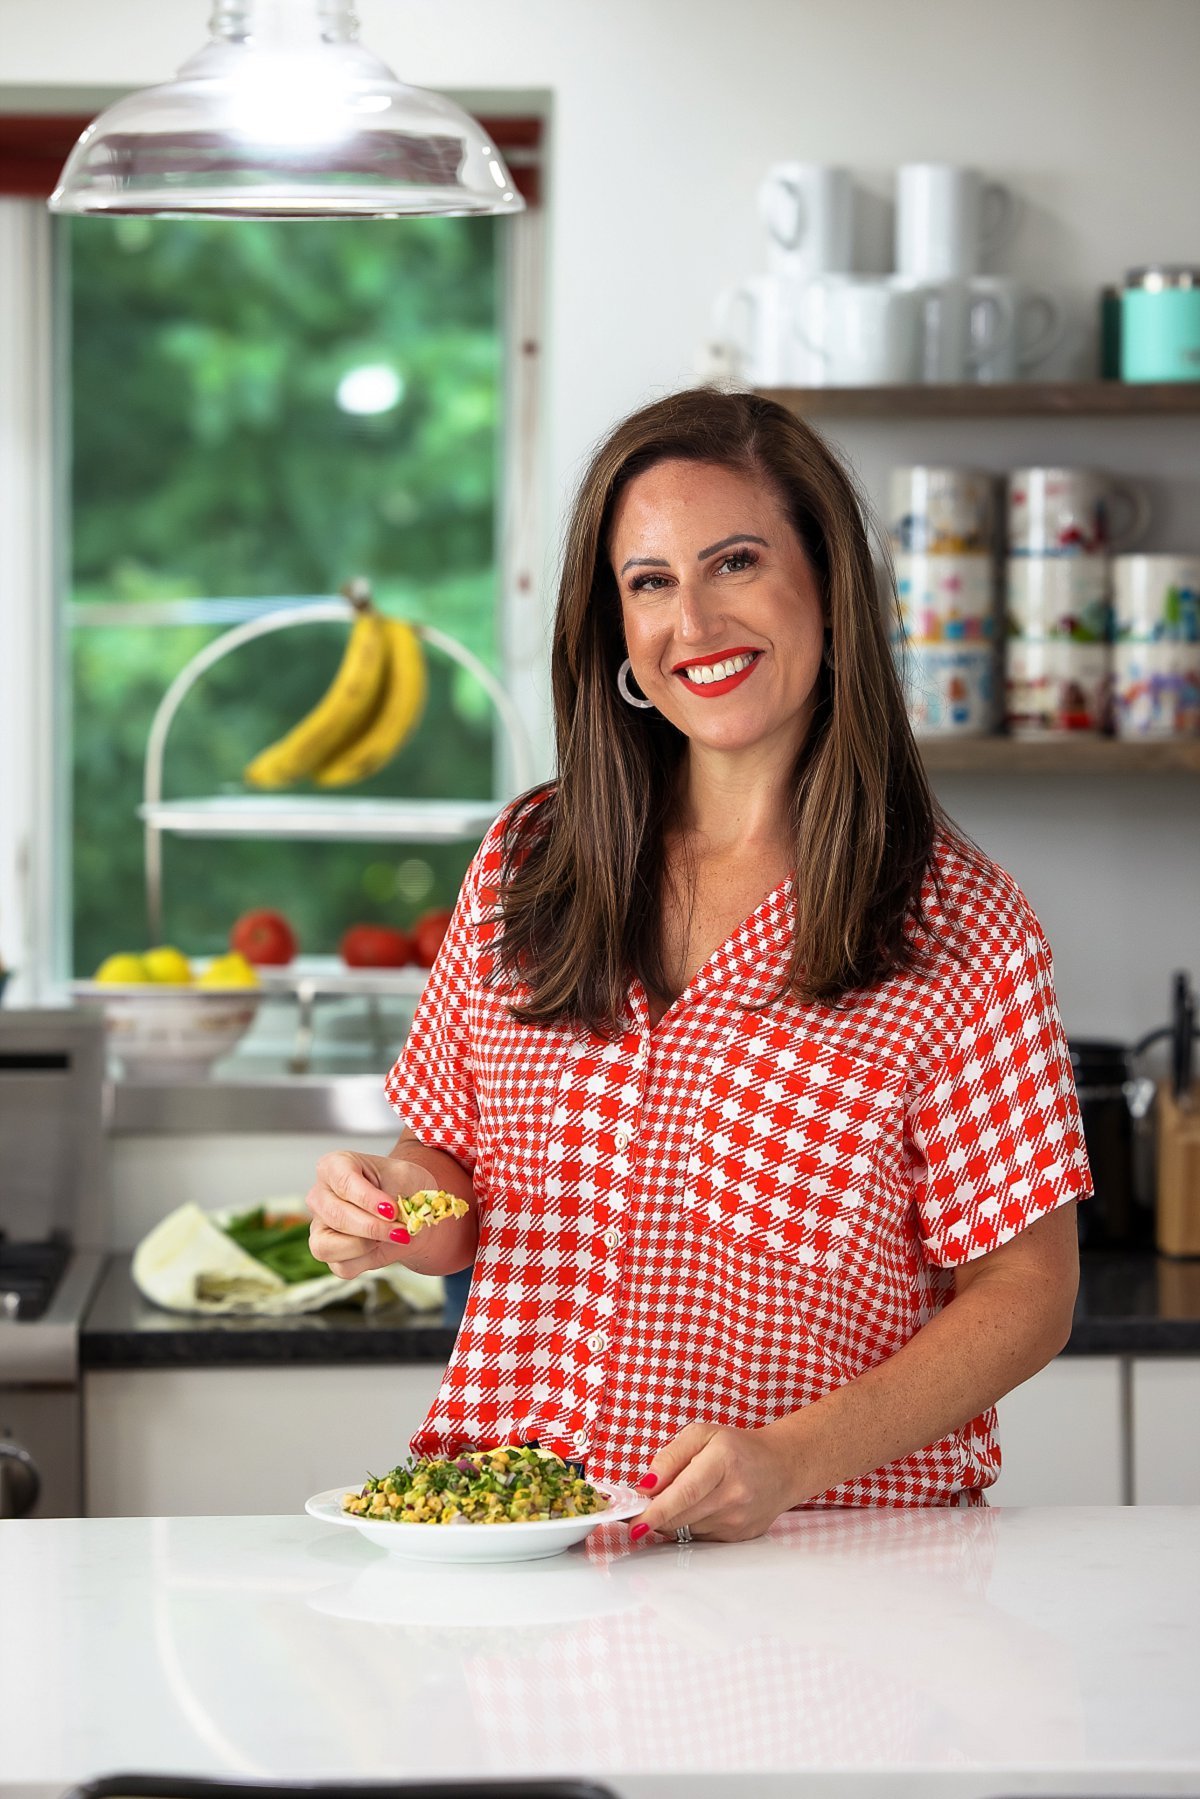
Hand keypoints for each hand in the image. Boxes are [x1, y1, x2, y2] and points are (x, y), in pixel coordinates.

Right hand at [306, 1150, 434, 1279]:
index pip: (343, 1181)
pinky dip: (366, 1261)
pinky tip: (381, 1246)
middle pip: (336, 1216)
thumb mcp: (405, 1177)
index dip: (367, 1199)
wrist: (412, 1210)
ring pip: (326, 1246)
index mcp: (334, 1166)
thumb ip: (393, 1193)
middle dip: (372, 1227)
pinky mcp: (328, 1252)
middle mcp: (320, 1195)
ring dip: (364, 1247)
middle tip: (401, 1230)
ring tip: (390, 1237)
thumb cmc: (404, 1186)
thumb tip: (384, 1221)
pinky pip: (341, 1266)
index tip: (391, 1210)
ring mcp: (319, 1225)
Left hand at [629, 1419, 815, 1543]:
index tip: (634, 1523)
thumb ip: (670, 1457)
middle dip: (655, 1516)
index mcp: (722, 1462)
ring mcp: (738, 1520)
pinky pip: (700, 1538)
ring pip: (687, 1530)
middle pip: (681, 1516)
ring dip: (672, 1519)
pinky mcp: (739, 1537)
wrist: (782, 1467)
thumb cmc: (739, 1448)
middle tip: (637, 1509)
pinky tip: (696, 1508)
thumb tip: (646, 1486)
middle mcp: (733, 1495)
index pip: (684, 1492)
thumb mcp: (702, 1435)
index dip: (656, 1511)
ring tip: (676, 1499)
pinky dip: (689, 1526)